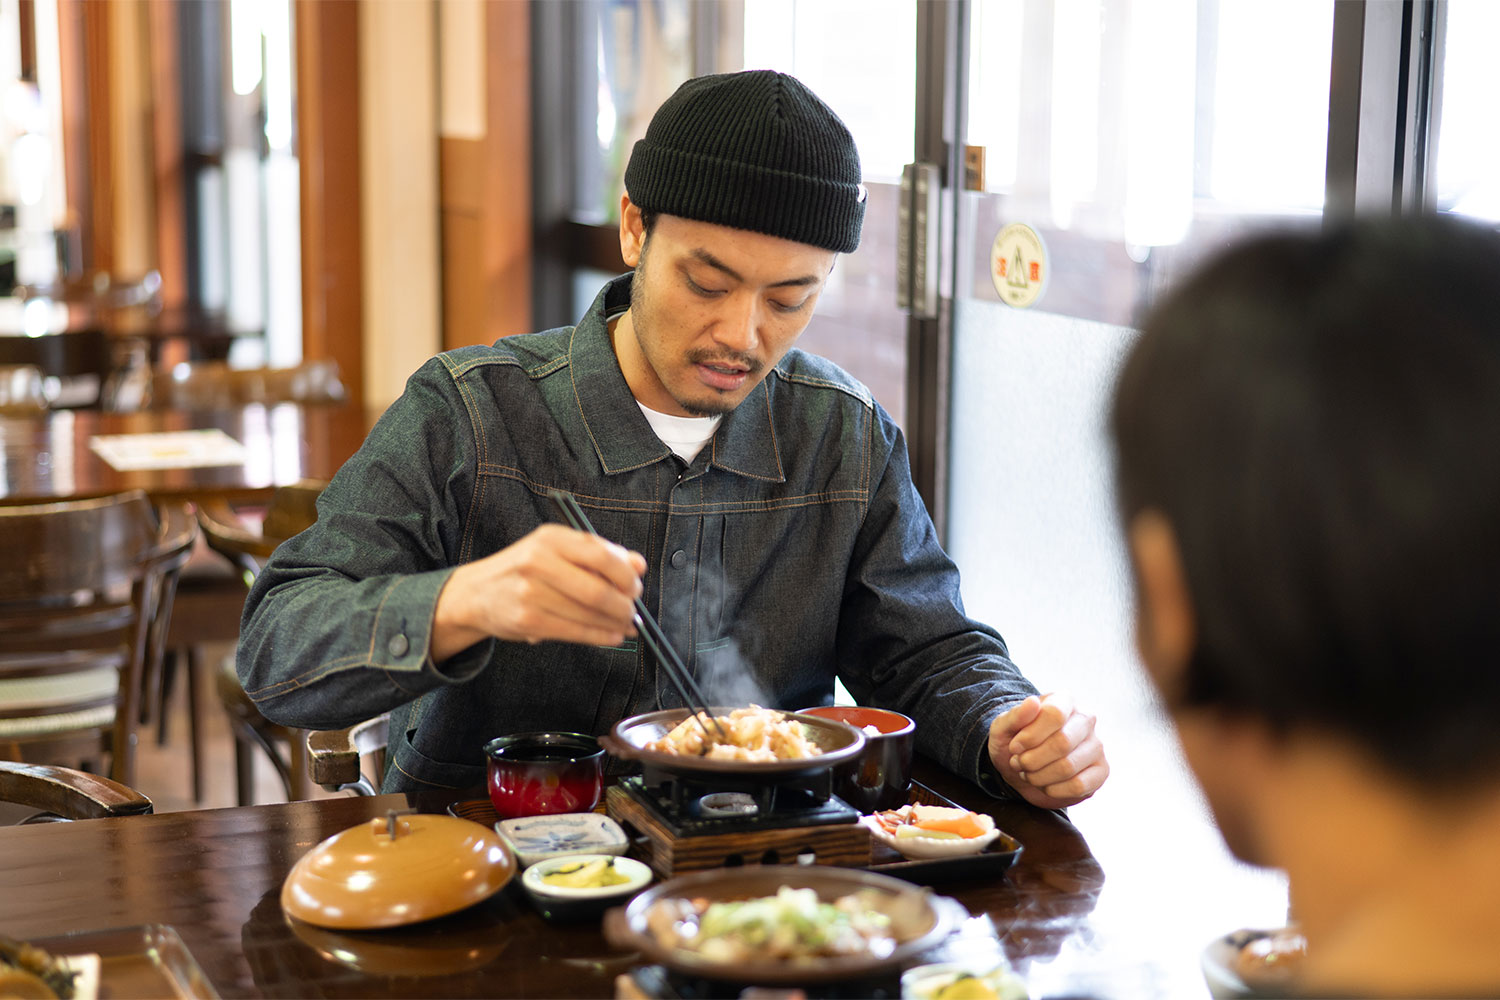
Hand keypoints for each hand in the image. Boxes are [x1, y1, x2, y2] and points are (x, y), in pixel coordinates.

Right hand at [432, 524, 647, 660]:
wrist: (477, 593)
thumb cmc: (525, 570)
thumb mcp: (557, 550)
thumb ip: (598, 554)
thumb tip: (638, 564)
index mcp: (551, 538)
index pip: (600, 554)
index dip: (626, 575)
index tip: (636, 587)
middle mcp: (538, 561)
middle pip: (596, 589)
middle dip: (624, 605)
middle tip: (633, 611)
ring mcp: (530, 592)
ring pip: (588, 613)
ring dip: (615, 623)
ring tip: (626, 626)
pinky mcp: (527, 621)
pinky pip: (574, 632)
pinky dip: (600, 636)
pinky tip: (611, 636)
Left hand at [988, 692, 1107, 809]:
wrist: (1022, 767)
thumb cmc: (1015, 742)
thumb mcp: (1003, 727)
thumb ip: (1016, 715)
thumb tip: (1032, 702)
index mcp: (1064, 701)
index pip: (1054, 714)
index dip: (1030, 736)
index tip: (1014, 747)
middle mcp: (1085, 719)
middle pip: (1062, 743)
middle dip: (1032, 760)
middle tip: (1018, 763)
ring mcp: (1096, 746)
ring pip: (1068, 766)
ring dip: (1039, 776)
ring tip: (1028, 773)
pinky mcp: (1100, 771)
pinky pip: (1079, 786)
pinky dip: (1053, 790)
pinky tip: (1044, 785)